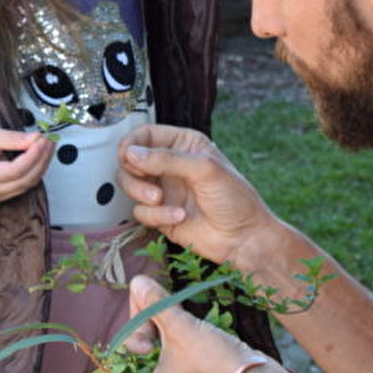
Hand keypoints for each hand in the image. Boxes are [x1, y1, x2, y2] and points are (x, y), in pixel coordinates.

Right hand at [0, 123, 50, 202]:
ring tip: (47, 146)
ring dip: (41, 166)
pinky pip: (24, 185)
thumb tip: (37, 139)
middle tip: (49, 140)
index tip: (42, 140)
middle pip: (24, 179)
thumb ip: (14, 139)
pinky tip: (40, 156)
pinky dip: (34, 171)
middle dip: (41, 160)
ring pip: (27, 184)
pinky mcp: (2, 194)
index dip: (32, 156)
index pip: (15, 170)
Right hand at [117, 123, 273, 269]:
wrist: (243, 237)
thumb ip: (167, 159)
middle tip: (145, 179)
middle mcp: (170, 165)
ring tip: (158, 198)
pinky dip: (156, 215)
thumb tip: (132, 153)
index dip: (132, 143)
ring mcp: (164, 190)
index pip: (145, 134)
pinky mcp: (160, 214)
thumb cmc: (236, 198)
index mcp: (184, 145)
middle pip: (129, 160)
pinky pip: (141, 212)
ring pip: (130, 186)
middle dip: (133, 172)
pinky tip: (179, 216)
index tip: (128, 155)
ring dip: (140, 193)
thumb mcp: (205, 169)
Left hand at [123, 275, 287, 372]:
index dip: (131, 326)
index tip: (143, 302)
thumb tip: (137, 281)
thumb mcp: (181, 330)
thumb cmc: (216, 365)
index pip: (118, 357)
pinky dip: (175, 340)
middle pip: (135, 354)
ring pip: (155, 354)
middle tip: (162, 305)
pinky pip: (171, 360)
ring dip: (163, 329)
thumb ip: (155, 305)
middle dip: (148, 324)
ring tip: (177, 313)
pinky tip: (185, 323)